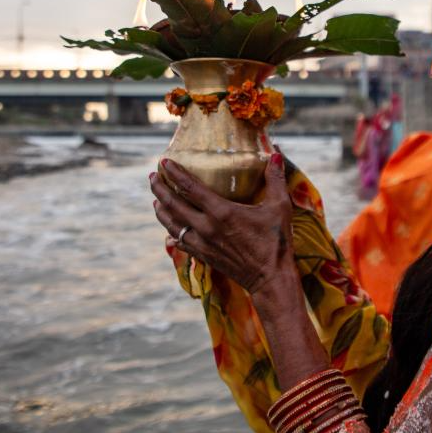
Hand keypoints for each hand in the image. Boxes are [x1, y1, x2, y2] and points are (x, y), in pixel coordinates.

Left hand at [149, 152, 294, 294]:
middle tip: (152, 176)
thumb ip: (275, 179)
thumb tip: (276, 154)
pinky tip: (170, 230)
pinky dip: (172, 233)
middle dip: (160, 189)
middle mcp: (206, 227)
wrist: (270, 278)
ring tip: (156, 199)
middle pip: (173, 205)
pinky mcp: (204, 256)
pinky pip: (181, 242)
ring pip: (172, 224)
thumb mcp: (279, 207)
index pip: (189, 188)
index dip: (174, 173)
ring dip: (161, 210)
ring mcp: (203, 243)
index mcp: (221, 212)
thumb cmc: (276, 241)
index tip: (164, 162)